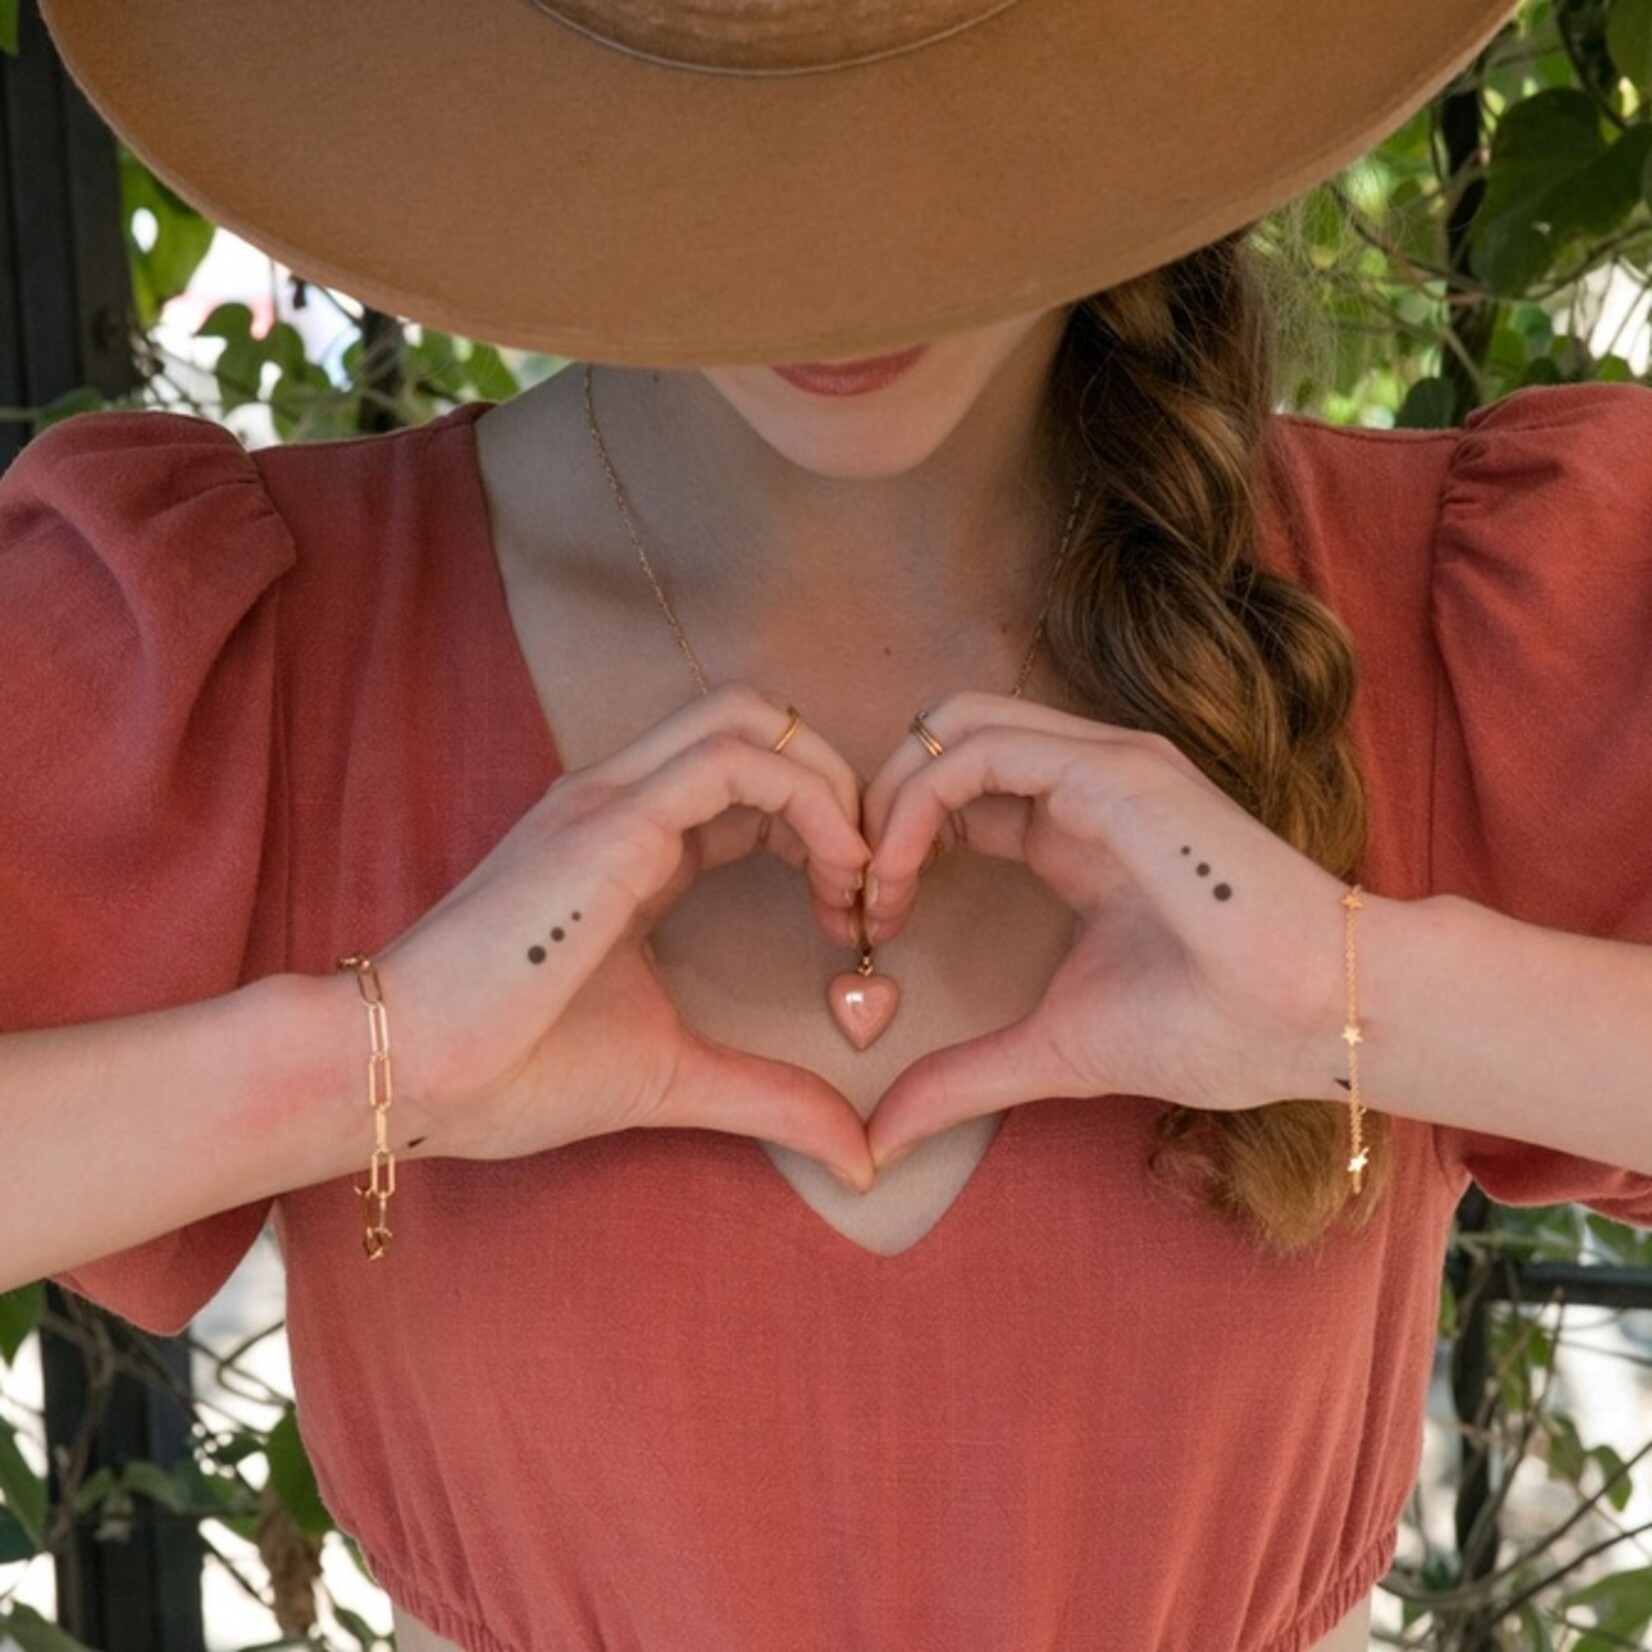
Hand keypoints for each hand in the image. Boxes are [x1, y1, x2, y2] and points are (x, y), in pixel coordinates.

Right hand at [377, 685, 876, 1188]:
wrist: (406, 1071)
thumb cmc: (516, 1071)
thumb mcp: (674, 1075)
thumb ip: (770, 1096)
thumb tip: (860, 1158)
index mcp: (632, 842)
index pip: (751, 782)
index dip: (822, 829)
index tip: (853, 916)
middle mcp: (622, 799)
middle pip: (761, 725)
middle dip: (840, 788)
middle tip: (871, 885)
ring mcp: (611, 799)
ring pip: (754, 721)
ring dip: (832, 788)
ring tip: (857, 881)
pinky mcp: (610, 821)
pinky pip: (737, 762)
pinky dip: (810, 801)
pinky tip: (835, 875)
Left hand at [858, 693, 1352, 1168]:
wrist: (1320, 1017)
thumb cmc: (1216, 1028)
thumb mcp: (1055, 1050)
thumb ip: (965, 1077)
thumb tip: (879, 1140)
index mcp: (1072, 830)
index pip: (955, 794)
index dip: (892, 847)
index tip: (864, 927)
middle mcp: (1082, 782)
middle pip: (941, 742)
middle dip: (875, 805)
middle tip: (848, 895)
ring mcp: (1101, 765)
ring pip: (952, 727)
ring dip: (887, 799)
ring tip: (869, 888)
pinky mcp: (1111, 769)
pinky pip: (978, 749)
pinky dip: (916, 801)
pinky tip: (898, 875)